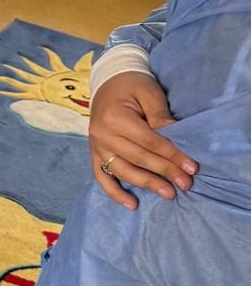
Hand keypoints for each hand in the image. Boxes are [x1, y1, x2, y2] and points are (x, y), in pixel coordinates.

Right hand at [89, 71, 196, 208]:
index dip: (171, 155)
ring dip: (146, 184)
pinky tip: (132, 204)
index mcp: (115, 116)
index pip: (148, 141)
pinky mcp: (95, 152)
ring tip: (169, 194)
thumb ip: (160, 116)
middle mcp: (102, 133)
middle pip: (137, 157)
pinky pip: (102, 176)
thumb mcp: (149, 93)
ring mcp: (96, 144)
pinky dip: (114, 192)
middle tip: (187, 183)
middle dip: (164, 171)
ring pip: (122, 170)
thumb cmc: (132, 86)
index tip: (192, 167)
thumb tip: (176, 138)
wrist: (109, 81)